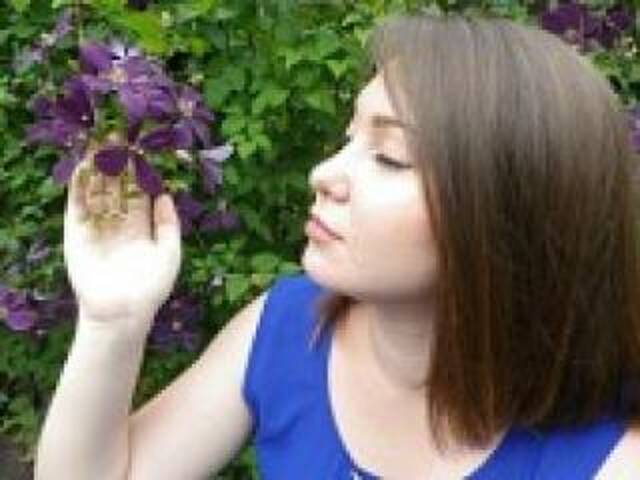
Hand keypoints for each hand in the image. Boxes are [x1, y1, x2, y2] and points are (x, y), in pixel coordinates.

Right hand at [63, 153, 181, 333]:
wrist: (124, 311)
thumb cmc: (152, 285)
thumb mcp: (169, 252)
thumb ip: (168, 223)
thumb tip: (166, 193)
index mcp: (140, 225)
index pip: (139, 191)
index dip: (139, 171)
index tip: (141, 147)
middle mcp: (118, 222)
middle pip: (116, 186)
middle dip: (116, 162)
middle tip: (117, 133)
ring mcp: (96, 226)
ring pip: (96, 191)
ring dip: (96, 168)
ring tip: (98, 141)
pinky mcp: (76, 233)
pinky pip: (77, 206)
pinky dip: (78, 187)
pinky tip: (82, 166)